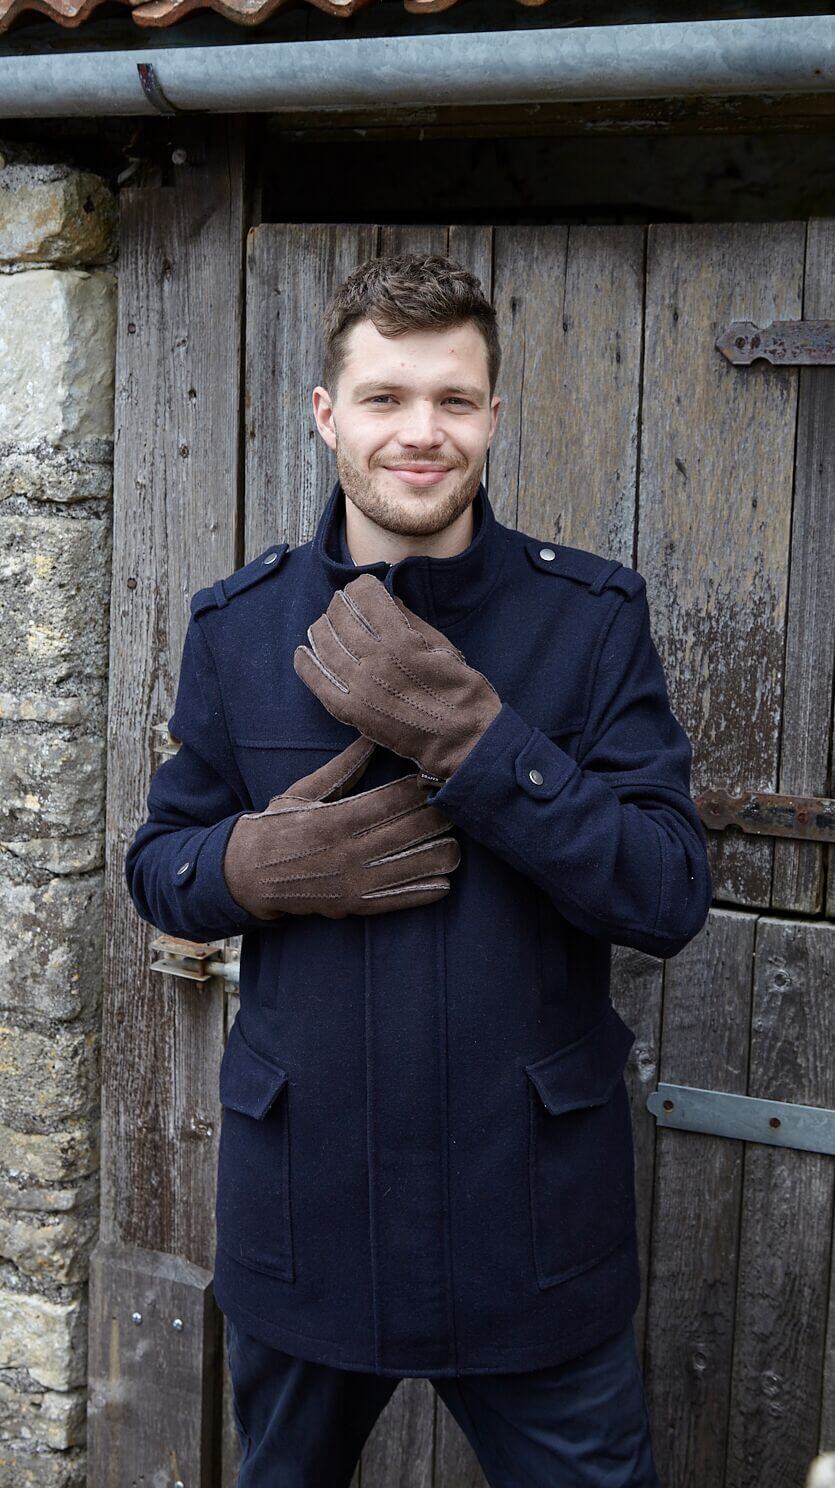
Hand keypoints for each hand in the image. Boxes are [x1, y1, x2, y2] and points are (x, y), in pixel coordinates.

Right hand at [222, 734, 460, 919]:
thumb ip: (341, 769)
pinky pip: (395, 900)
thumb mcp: (302, 791)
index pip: (386, 803)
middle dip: (435, 819)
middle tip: (457, 805)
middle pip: (404, 833)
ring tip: (456, 843)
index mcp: (332, 820)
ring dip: (437, 856)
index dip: (415, 792)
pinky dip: (422, 893)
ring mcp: (350, 882)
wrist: (248, 876)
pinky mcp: (353, 905)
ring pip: (408, 868)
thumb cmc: (277, 826)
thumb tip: (370, 738)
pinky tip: (444, 883)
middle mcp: (344, 853)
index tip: (435, 779)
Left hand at [292, 574, 501, 779]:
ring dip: (322, 627)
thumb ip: (409, 619)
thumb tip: (385, 598)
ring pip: (324, 642)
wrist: (460, 737)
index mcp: (400, 638)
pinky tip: (304, 652)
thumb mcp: (441, 644)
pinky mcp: (350, 710)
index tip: (362, 588)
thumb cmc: (457, 688)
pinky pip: (315, 679)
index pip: (365, 595)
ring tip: (326, 625)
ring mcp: (358, 686)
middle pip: (340, 615)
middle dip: (340, 604)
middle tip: (343, 605)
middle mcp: (374, 659)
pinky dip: (306, 662)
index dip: (361, 585)